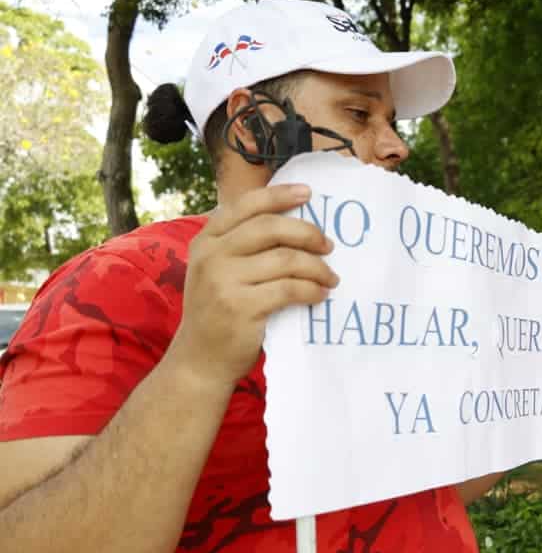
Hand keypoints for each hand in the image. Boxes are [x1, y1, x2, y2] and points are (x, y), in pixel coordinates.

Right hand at [170, 184, 337, 387]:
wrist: (200, 359)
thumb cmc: (219, 311)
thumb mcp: (218, 271)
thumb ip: (242, 246)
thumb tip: (296, 222)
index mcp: (207, 240)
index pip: (246, 205)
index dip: (279, 195)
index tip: (309, 193)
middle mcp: (211, 255)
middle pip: (271, 228)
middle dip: (308, 233)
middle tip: (329, 246)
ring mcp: (223, 281)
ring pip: (286, 259)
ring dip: (317, 267)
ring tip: (331, 278)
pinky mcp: (240, 307)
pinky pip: (289, 289)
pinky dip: (312, 290)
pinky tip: (320, 295)